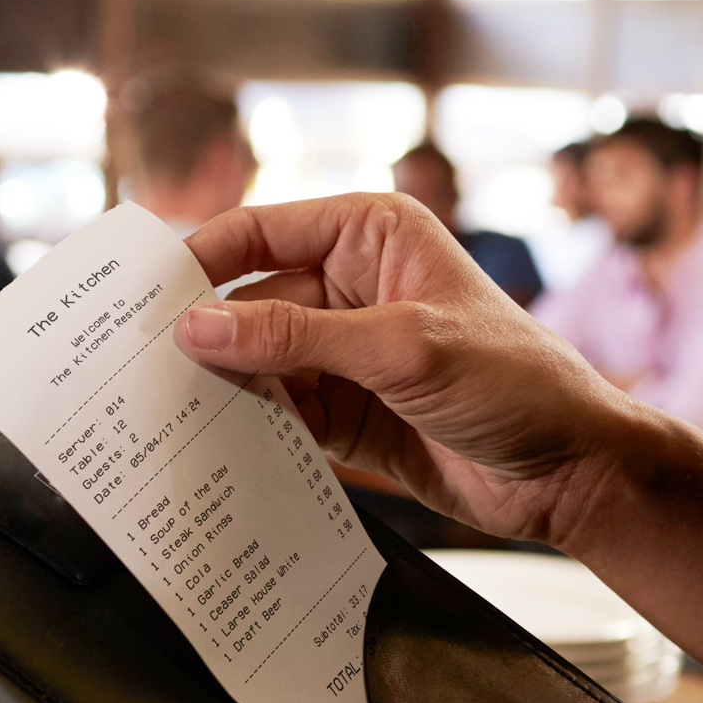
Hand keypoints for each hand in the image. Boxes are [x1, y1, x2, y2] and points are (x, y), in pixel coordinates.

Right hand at [178, 194, 702, 702]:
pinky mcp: (349, 412)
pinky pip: (280, 412)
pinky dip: (248, 428)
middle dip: (200, 335)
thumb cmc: (518, 382)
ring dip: (218, 387)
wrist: (574, 471)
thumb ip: (297, 336)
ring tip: (153, 413)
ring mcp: (348, 352)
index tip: (134, 297)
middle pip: (249, 300)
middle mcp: (353, 285)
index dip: (197, 260)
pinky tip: (207, 446)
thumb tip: (198, 327)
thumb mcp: (403, 348)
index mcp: (371, 234)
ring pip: (258, 361)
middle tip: (128, 368)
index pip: (260, 231)